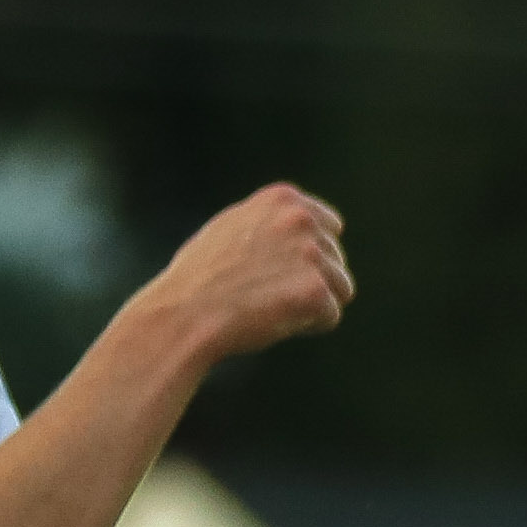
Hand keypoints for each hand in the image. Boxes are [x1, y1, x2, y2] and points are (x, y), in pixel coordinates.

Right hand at [144, 185, 353, 365]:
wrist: (186, 313)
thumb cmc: (200, 279)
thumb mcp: (232, 227)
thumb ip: (269, 223)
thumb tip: (299, 226)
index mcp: (284, 199)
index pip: (330, 226)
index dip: (311, 257)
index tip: (284, 275)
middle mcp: (302, 219)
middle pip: (335, 260)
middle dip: (312, 283)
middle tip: (268, 297)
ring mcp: (311, 254)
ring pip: (340, 288)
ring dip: (314, 305)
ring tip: (273, 309)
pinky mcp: (315, 291)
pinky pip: (330, 317)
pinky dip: (309, 326)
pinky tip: (275, 322)